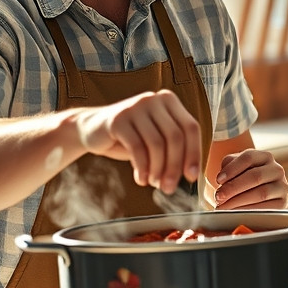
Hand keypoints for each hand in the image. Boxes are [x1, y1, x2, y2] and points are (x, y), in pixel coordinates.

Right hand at [73, 90, 201, 192]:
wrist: (92, 130)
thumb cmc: (130, 137)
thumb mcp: (155, 139)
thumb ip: (173, 150)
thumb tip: (191, 175)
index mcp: (169, 100)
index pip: (191, 128)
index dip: (194, 154)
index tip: (191, 176)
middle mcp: (154, 99)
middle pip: (175, 137)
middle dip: (174, 166)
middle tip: (169, 187)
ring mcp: (135, 106)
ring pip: (157, 144)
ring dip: (158, 169)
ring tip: (154, 183)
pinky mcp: (118, 119)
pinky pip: (137, 148)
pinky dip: (142, 168)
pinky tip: (140, 179)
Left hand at [213, 149, 287, 210]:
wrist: (256, 193)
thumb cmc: (242, 179)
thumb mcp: (235, 168)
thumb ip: (228, 167)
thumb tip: (222, 179)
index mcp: (265, 157)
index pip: (248, 158)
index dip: (232, 169)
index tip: (218, 180)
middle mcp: (276, 170)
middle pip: (255, 176)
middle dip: (233, 188)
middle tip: (219, 197)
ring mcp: (282, 187)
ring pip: (261, 193)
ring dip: (239, 201)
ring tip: (224, 207)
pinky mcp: (282, 203)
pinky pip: (266, 208)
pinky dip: (249, 211)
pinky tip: (236, 213)